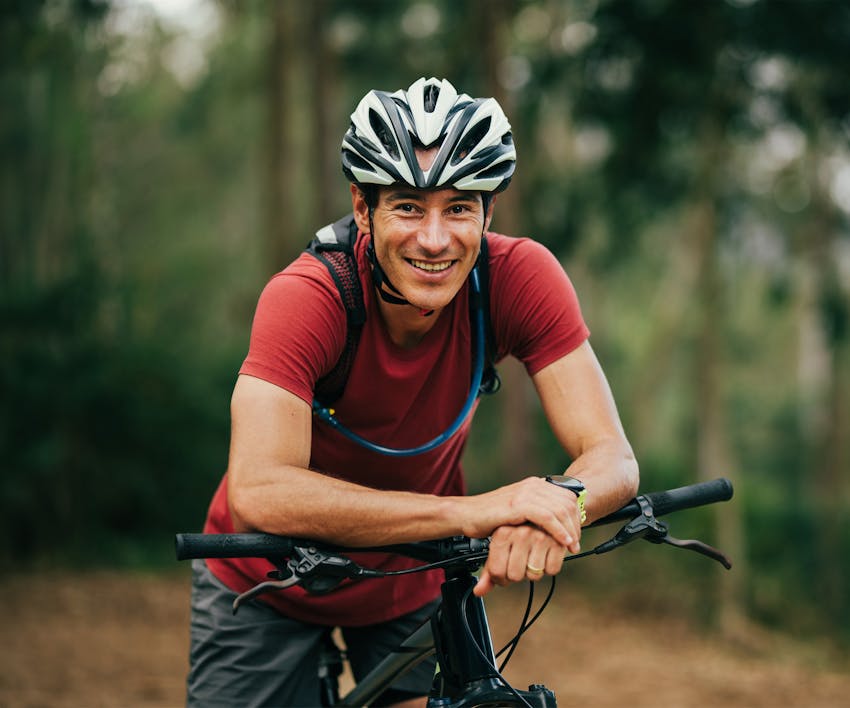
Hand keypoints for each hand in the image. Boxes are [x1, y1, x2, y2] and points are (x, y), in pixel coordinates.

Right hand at [460, 477, 582, 550]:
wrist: (466, 514)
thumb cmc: (490, 516)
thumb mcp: (518, 512)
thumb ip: (536, 512)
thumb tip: (556, 523)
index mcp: (535, 484)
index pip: (567, 496)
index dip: (576, 517)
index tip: (576, 536)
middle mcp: (533, 485)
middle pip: (568, 502)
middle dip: (576, 525)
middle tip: (575, 544)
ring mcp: (525, 493)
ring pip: (560, 509)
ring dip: (570, 530)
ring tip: (572, 547)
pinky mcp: (518, 504)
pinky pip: (547, 517)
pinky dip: (559, 531)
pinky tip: (563, 542)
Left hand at [473, 524, 567, 596]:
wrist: (545, 514)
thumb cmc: (519, 532)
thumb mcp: (501, 546)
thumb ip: (489, 570)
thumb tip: (479, 591)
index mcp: (503, 533)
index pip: (496, 571)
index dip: (500, 578)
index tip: (504, 570)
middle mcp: (521, 533)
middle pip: (515, 576)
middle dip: (518, 575)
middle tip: (520, 562)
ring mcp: (540, 537)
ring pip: (534, 575)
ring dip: (534, 571)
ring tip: (533, 556)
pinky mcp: (557, 542)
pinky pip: (551, 570)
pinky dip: (549, 567)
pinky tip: (545, 554)